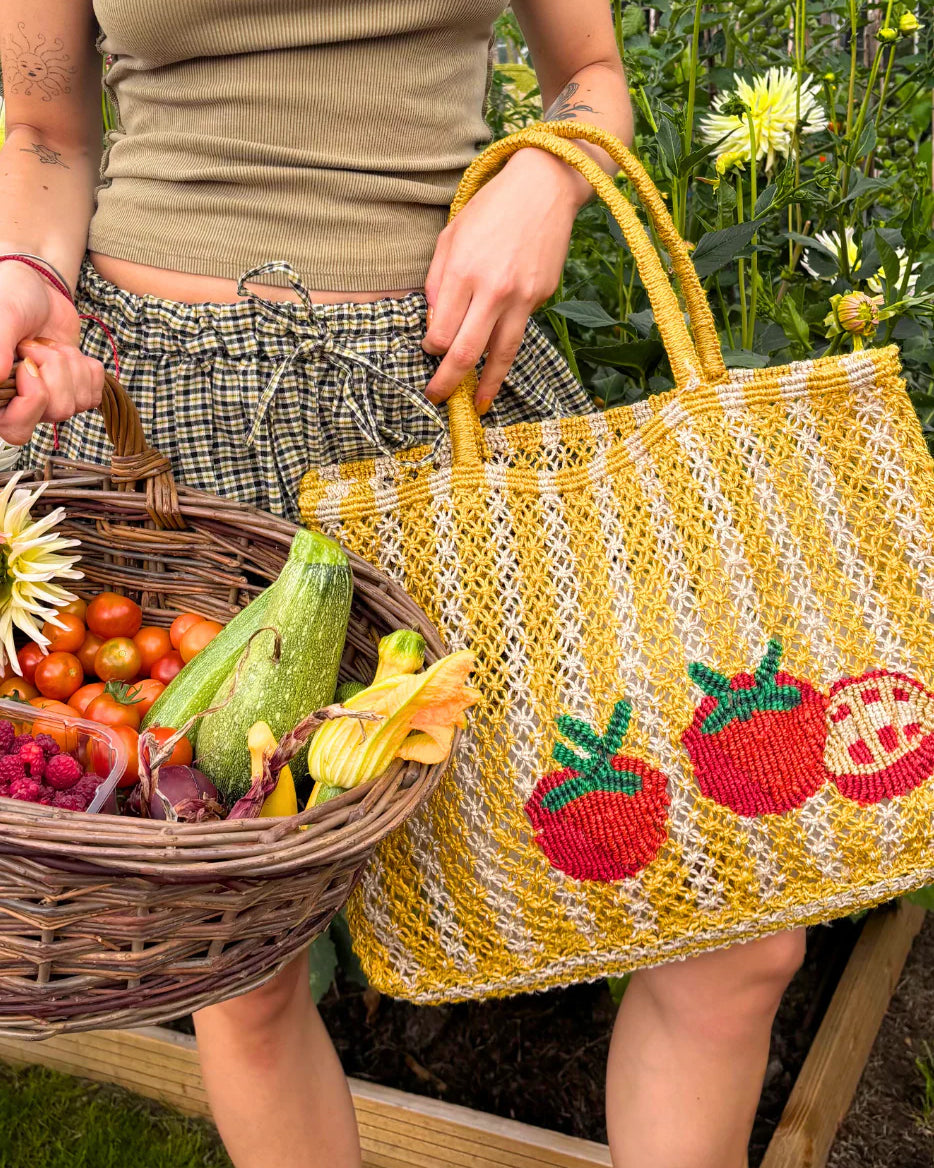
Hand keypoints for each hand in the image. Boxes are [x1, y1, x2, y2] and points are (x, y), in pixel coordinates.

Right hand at [0, 262, 103, 445]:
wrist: (36, 287)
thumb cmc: (10, 297)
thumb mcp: (3, 317)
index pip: (16, 429)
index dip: (31, 401)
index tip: (27, 366)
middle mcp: (21, 402)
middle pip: (57, 412)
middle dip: (55, 371)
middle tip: (35, 347)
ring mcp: (50, 399)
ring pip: (78, 403)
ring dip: (69, 364)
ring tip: (47, 345)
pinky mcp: (75, 390)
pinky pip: (94, 393)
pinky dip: (86, 367)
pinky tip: (66, 351)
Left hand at [422, 148, 587, 414]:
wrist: (544, 187)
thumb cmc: (491, 208)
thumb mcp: (451, 234)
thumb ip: (438, 279)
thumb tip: (434, 319)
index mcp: (462, 272)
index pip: (440, 330)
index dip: (432, 348)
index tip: (430, 351)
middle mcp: (492, 289)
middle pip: (466, 352)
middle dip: (449, 382)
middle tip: (438, 399)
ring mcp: (521, 297)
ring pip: (501, 354)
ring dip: (487, 385)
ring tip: (479, 405)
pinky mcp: (541, 297)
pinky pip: (518, 329)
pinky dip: (506, 346)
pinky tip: (498, 356)